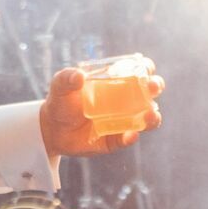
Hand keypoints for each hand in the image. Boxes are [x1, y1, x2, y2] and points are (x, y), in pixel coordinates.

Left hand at [39, 62, 163, 157]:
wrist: (52, 130)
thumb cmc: (60, 102)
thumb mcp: (59, 87)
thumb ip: (66, 78)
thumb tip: (79, 76)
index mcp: (115, 82)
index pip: (137, 71)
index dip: (146, 68)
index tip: (145, 68)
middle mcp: (124, 101)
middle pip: (148, 93)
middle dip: (155, 88)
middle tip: (153, 87)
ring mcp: (123, 121)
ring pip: (146, 118)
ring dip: (152, 117)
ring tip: (150, 115)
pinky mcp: (116, 140)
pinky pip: (127, 139)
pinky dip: (131, 138)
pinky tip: (131, 135)